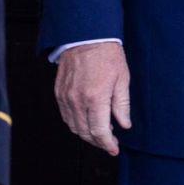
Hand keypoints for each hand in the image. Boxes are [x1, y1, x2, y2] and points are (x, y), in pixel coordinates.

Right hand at [54, 40, 130, 154]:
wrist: (86, 36)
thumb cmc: (108, 55)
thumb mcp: (122, 78)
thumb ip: (122, 105)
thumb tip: (124, 125)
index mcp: (96, 98)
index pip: (99, 132)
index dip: (107, 144)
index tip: (114, 149)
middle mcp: (77, 101)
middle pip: (85, 133)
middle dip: (98, 142)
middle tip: (109, 143)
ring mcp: (65, 97)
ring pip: (73, 127)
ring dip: (86, 134)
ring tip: (100, 133)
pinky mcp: (58, 92)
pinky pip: (65, 116)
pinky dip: (75, 123)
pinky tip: (86, 121)